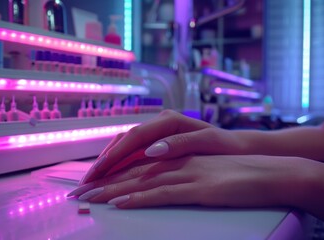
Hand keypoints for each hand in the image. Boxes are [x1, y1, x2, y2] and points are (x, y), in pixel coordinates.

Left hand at [70, 155, 310, 208]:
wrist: (271, 170)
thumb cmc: (239, 172)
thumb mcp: (206, 168)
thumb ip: (183, 171)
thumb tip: (161, 179)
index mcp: (178, 155)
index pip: (137, 162)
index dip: (111, 172)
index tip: (89, 182)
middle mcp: (178, 160)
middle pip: (132, 169)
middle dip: (102, 180)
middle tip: (76, 191)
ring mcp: (187, 172)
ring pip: (142, 180)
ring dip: (112, 190)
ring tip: (88, 199)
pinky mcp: (199, 188)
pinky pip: (164, 192)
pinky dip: (140, 198)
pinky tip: (122, 203)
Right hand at [79, 110, 243, 184]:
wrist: (236, 146)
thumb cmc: (224, 145)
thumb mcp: (207, 141)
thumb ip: (180, 143)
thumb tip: (152, 150)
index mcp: (169, 121)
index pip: (135, 137)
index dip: (114, 155)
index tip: (99, 171)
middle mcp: (159, 123)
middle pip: (124, 141)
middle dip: (104, 161)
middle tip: (87, 181)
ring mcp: (157, 132)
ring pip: (124, 146)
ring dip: (107, 162)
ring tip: (92, 179)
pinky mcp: (157, 142)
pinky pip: (132, 152)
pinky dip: (119, 163)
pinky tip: (109, 174)